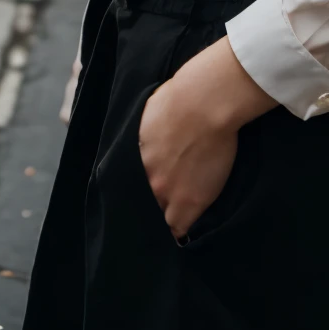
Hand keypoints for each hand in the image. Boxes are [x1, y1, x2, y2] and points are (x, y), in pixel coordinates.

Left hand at [138, 37, 275, 239]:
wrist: (204, 103)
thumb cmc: (178, 99)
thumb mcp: (146, 118)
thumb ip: (141, 140)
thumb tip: (142, 144)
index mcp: (129, 162)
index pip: (124, 192)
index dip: (134, 195)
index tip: (141, 196)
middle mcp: (143, 182)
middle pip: (139, 208)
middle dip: (146, 208)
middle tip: (155, 208)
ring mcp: (166, 194)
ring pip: (158, 222)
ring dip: (163, 221)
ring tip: (170, 221)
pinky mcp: (190, 202)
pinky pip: (179, 230)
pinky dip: (180, 231)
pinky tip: (183, 229)